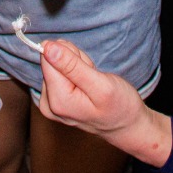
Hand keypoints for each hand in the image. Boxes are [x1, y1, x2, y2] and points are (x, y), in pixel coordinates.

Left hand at [38, 39, 172, 165]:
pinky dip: (76, 73)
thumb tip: (46, 47)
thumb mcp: (101, 85)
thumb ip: (72, 66)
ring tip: (93, 82)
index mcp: (58, 101)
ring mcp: (50, 102)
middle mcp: (48, 103)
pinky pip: (60, 73)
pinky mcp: (54, 99)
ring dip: (78, 67)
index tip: (87, 68)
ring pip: (56, 65)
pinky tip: (88, 85)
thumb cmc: (119, 107)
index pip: (48, 58)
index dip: (71, 55)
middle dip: (75, 61)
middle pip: (51, 61)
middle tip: (93, 77)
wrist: (126, 126)